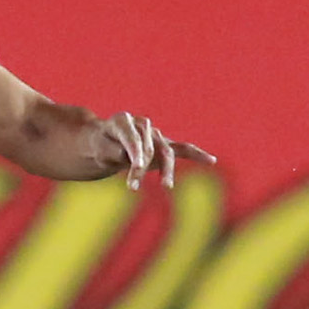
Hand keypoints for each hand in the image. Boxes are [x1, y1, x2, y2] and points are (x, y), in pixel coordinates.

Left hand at [91, 111, 217, 190]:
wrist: (100, 143)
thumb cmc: (97, 146)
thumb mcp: (97, 149)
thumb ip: (112, 152)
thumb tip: (132, 158)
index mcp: (122, 120)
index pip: (132, 136)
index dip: (135, 151)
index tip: (136, 167)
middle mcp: (141, 124)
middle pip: (148, 147)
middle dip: (140, 168)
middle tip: (132, 187)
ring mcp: (155, 135)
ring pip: (166, 152)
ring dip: (166, 171)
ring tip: (166, 187)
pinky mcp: (164, 145)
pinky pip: (183, 149)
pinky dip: (197, 155)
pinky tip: (212, 161)